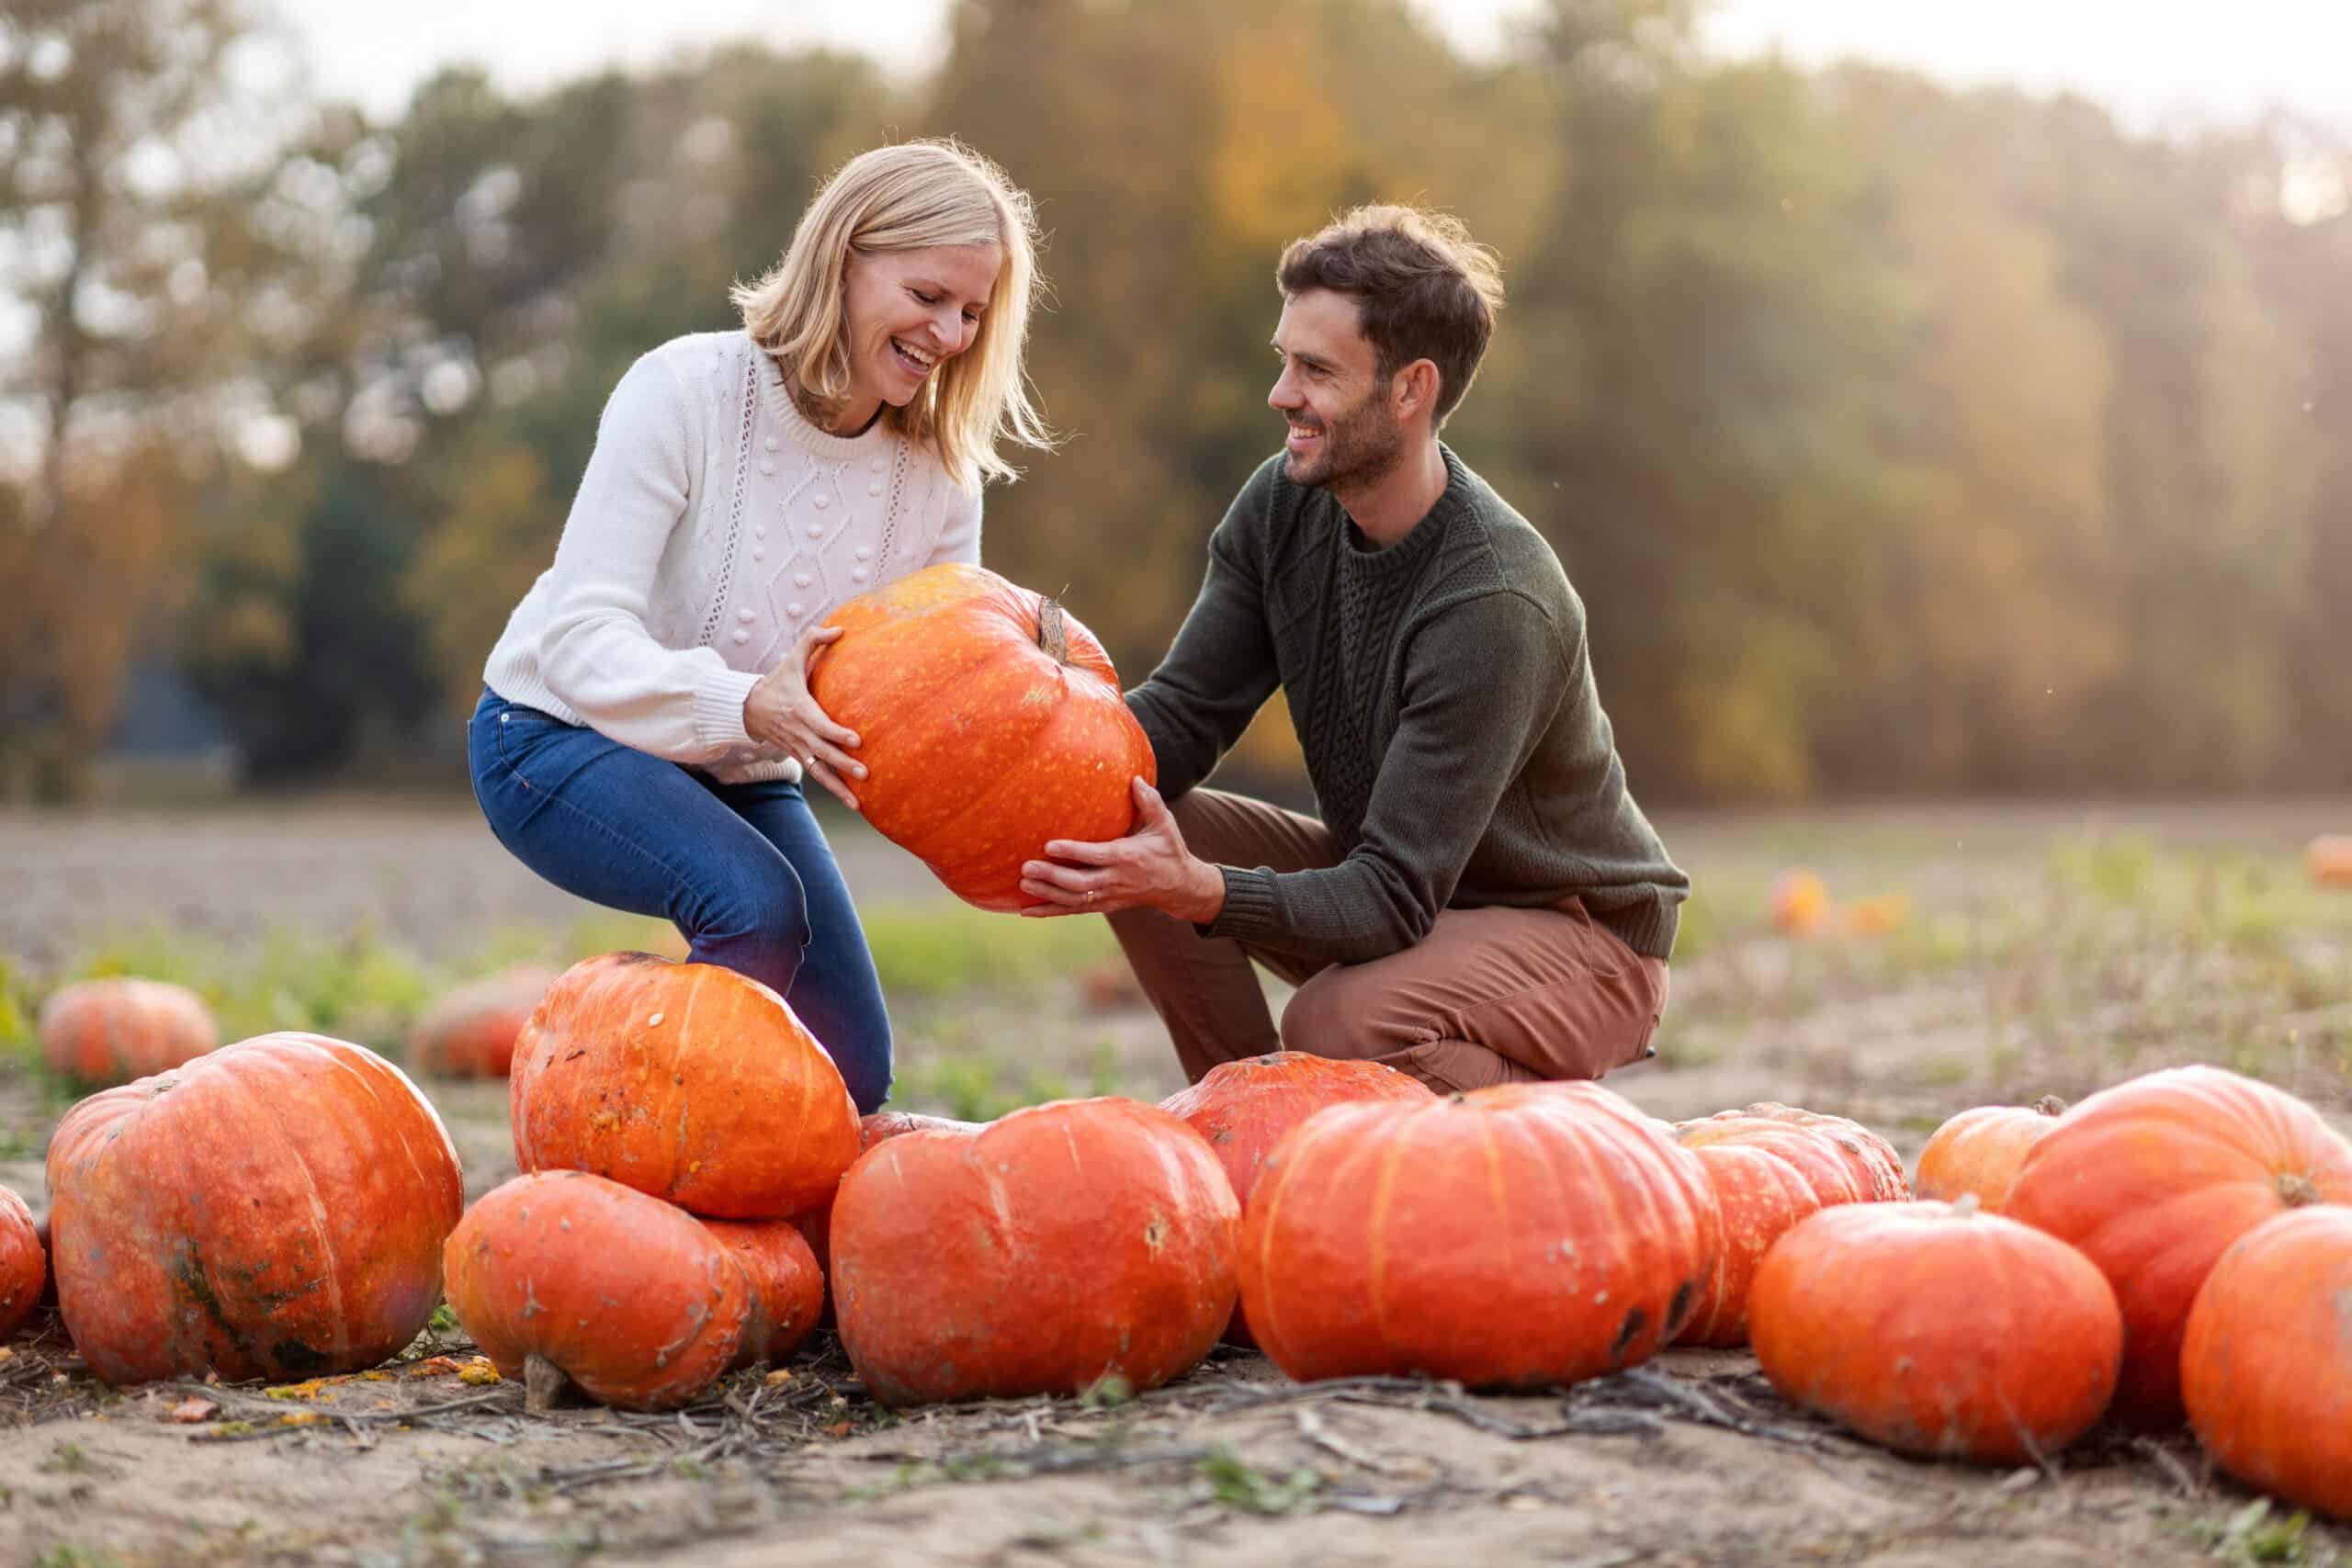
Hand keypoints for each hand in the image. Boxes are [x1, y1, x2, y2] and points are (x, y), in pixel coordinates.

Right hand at [743, 623, 865, 809]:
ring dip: (838, 788)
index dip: (837, 733)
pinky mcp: (799, 756)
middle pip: (823, 752)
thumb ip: (813, 640)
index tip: (857, 740)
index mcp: (800, 709)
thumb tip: (840, 629)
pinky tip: (852, 802)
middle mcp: (799, 733)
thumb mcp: (791, 658)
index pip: (820, 724)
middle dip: (843, 764)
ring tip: (858, 804)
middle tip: (865, 772)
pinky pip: (817, 775)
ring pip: (820, 771)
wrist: (748, 708)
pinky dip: (833, 789)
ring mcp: (798, 747)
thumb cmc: (777, 681)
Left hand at [1019, 778, 1225, 921]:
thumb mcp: (1165, 825)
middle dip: (1052, 876)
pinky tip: (1026, 910)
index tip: (1049, 845)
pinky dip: (1050, 911)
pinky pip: (1073, 910)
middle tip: (1026, 867)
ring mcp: (1109, 896)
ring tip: (1023, 882)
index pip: (1096, 856)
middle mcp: (1116, 879)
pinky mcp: (1104, 905)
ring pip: (1073, 899)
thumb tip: (1135, 779)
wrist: (1179, 887)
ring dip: (1046, 893)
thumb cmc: (1169, 850)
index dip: (1072, 852)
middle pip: (1079, 882)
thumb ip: (1150, 802)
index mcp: (1127, 857)